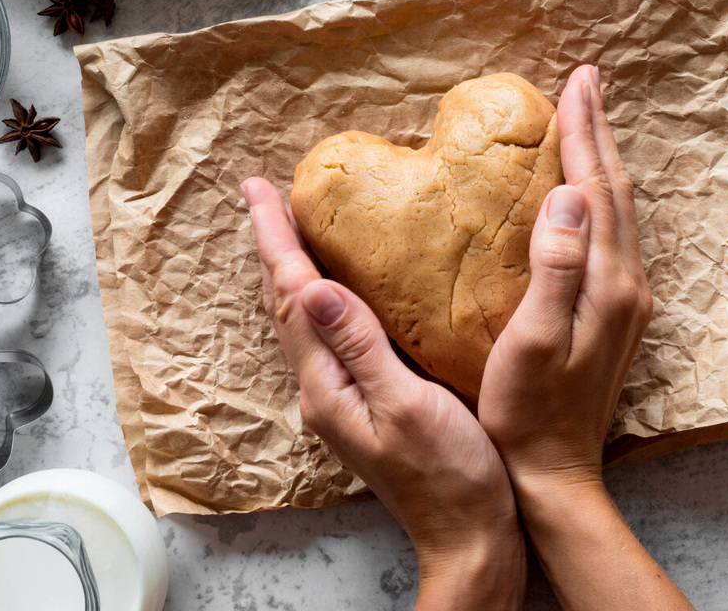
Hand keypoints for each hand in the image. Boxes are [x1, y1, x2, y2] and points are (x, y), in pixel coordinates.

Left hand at [242, 177, 525, 609]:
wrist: (469, 538)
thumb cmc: (450, 477)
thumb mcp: (405, 406)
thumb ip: (359, 346)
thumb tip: (313, 288)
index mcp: (327, 384)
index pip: (291, 295)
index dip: (275, 239)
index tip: (258, 189)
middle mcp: (324, 388)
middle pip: (286, 303)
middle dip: (274, 246)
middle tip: (264, 195)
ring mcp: (342, 397)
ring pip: (305, 318)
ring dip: (294, 268)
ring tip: (293, 228)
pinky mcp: (365, 402)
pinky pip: (332, 335)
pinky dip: (325, 296)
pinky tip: (343, 286)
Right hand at [477, 65, 692, 610]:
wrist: (554, 472)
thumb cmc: (527, 413)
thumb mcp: (531, 341)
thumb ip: (555, 268)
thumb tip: (567, 196)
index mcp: (608, 284)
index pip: (596, 189)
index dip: (585, 132)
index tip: (574, 82)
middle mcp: (627, 285)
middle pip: (616, 191)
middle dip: (599, 131)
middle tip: (584, 81)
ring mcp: (625, 300)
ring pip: (618, 211)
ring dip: (602, 160)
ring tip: (586, 120)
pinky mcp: (614, 313)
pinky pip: (611, 234)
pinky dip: (598, 196)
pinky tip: (582, 191)